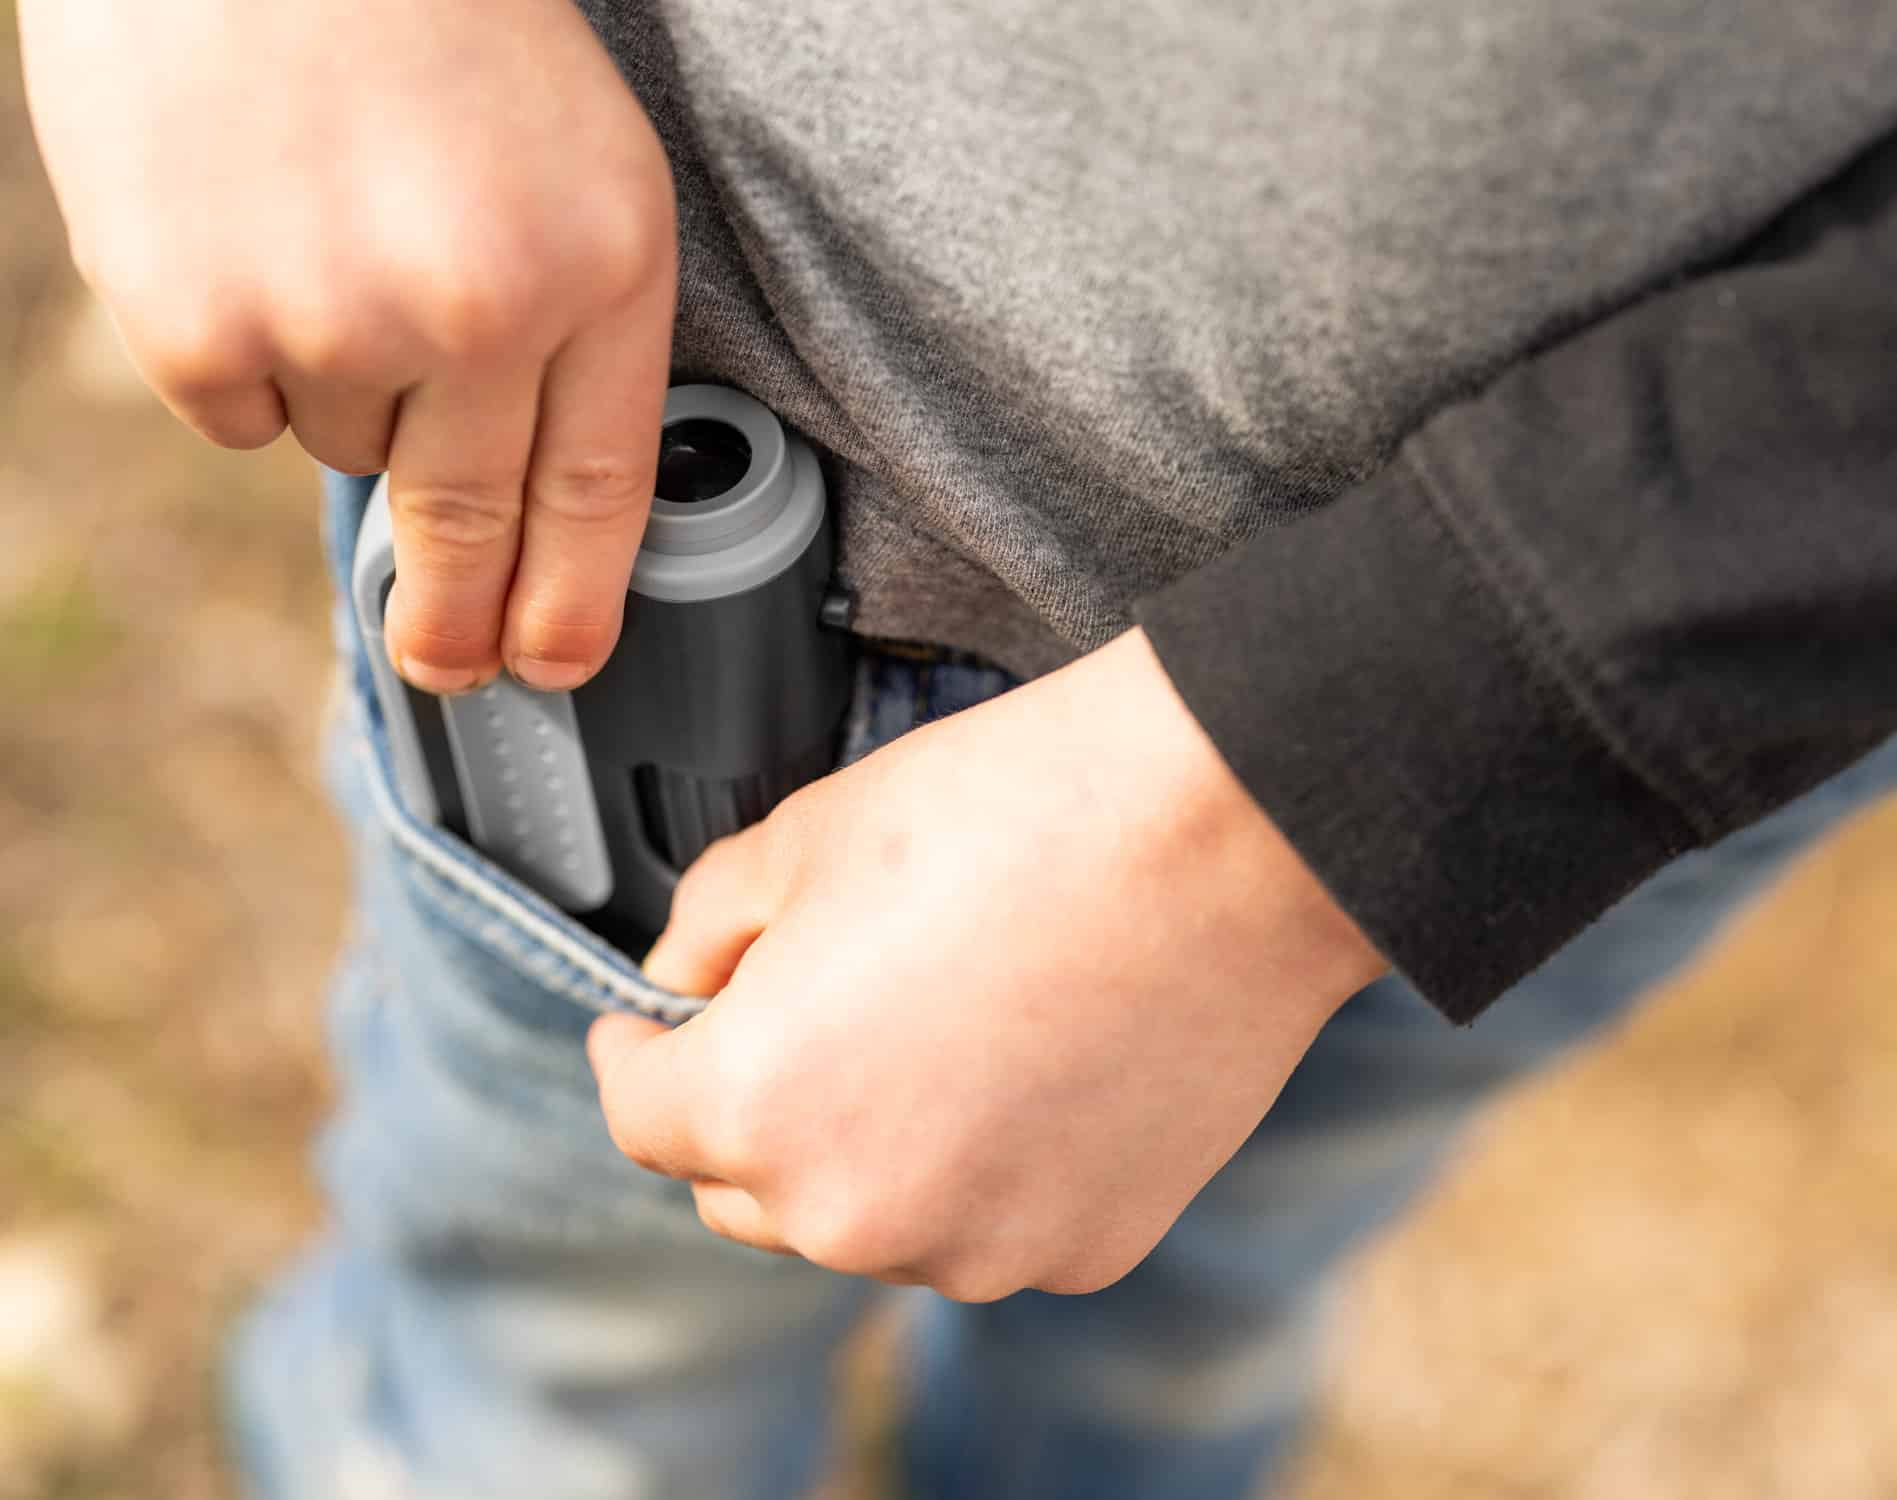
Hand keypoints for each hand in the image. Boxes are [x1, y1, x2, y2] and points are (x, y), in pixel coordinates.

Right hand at [20, 0, 675, 691]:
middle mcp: (477, 308)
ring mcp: (329, 319)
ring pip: (351, 448)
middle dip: (461, 618)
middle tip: (449, 664)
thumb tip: (530, 508)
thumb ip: (575, 326)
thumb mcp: (576, 161)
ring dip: (349, 388)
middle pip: (474, 524)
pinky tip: (250, 238)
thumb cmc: (435, 18)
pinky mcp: (190, 318)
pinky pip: (238, 414)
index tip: (554, 659)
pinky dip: (246, 355)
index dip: (575, 599)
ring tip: (332, 241)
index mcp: (599, 262)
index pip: (599, 491)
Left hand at [588, 629, 1385, 1300]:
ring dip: (865, 1149)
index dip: (634, 1056)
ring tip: (931, 1032)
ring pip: (871, 1216)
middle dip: (744, 1109)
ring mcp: (978, 1246)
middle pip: (745, 1188)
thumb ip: (711, 922)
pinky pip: (986, 1224)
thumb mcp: (812, 830)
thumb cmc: (1018, 813)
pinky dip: (979, 1170)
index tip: (646, 1030)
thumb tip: (685, 976)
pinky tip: (1020, 1070)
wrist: (1221, 834)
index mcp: (758, 1105)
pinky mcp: (1085, 1247)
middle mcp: (854, 1211)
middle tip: (792, 1016)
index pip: (641, 1114)